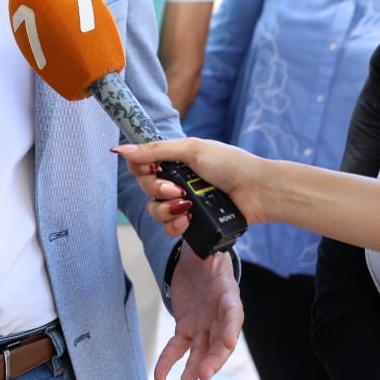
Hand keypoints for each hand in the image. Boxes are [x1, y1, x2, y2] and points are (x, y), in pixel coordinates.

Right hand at [113, 138, 267, 229]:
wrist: (258, 191)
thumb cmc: (230, 164)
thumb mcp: (191, 150)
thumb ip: (155, 151)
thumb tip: (121, 150)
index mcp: (175, 160)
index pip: (142, 165)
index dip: (142, 169)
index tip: (153, 169)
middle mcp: (177, 181)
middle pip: (146, 189)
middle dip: (158, 190)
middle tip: (177, 189)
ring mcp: (184, 203)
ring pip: (155, 211)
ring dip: (166, 210)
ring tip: (187, 207)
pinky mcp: (193, 223)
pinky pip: (169, 229)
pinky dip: (176, 226)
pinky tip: (189, 220)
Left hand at [158, 242, 242, 379]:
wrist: (200, 258)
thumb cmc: (209, 253)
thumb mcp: (211, 246)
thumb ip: (210, 247)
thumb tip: (206, 238)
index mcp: (229, 295)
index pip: (233, 314)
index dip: (231, 328)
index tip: (229, 341)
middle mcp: (219, 316)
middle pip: (219, 342)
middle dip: (213, 359)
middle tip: (203, 374)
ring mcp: (204, 325)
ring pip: (200, 351)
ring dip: (193, 369)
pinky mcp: (187, 327)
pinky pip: (178, 348)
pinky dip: (168, 362)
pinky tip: (160, 377)